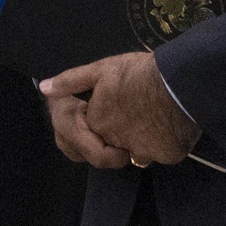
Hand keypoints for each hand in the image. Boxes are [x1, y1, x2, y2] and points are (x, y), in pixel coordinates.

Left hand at [41, 53, 197, 167]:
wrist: (180, 81)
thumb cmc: (138, 73)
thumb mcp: (100, 70)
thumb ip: (71, 82)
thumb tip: (45, 88)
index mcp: (98, 124)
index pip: (91, 134)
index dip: (99, 121)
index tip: (111, 110)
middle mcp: (117, 143)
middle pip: (113, 147)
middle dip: (118, 136)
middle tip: (134, 113)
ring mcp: (144, 152)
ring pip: (138, 153)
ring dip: (142, 141)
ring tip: (152, 115)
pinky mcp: (168, 155)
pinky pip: (163, 153)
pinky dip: (165, 142)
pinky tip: (170, 123)